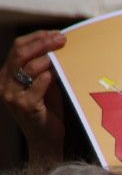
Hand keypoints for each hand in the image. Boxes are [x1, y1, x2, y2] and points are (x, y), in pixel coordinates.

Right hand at [3, 30, 66, 165]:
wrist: (46, 142)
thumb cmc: (48, 113)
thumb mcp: (44, 86)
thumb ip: (45, 69)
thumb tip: (58, 47)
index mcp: (7, 75)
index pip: (17, 47)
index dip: (36, 37)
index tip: (56, 33)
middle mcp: (5, 83)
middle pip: (20, 53)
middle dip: (42, 42)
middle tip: (61, 38)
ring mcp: (12, 95)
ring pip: (28, 67)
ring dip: (47, 56)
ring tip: (63, 51)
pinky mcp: (25, 106)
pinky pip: (37, 85)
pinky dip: (47, 75)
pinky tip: (56, 71)